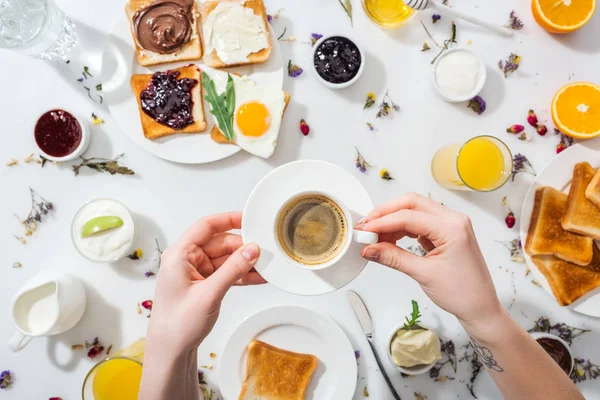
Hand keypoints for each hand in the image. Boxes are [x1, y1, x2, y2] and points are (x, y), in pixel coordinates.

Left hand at [147, 212, 264, 355]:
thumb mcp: (209, 294)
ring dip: (245, 263)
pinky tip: (259, 277)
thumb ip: (232, 270)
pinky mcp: (205, 283)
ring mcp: (197, 271)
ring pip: (226, 259)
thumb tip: (252, 250)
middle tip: (265, 251)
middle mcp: (187, 259)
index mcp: (180, 254)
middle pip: (220, 243)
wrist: (170, 350)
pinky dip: (242, 275)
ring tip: (266, 266)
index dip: (229, 220)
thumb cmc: (177, 324)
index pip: (206, 226)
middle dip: (243, 247)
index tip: (249, 219)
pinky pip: (227, 273)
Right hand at [356, 193, 501, 330]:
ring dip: (394, 220)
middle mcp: (454, 220)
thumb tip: (370, 248)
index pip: (408, 216)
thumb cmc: (463, 294)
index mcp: (452, 227)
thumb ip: (393, 258)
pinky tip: (391, 238)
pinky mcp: (448, 232)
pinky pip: (421, 221)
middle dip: (386, 213)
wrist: (481, 308)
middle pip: (412, 203)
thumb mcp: (423, 275)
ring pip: (416, 210)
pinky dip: (404, 227)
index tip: (364, 231)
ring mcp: (452, 224)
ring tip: (376, 236)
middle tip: (366, 227)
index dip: (382, 222)